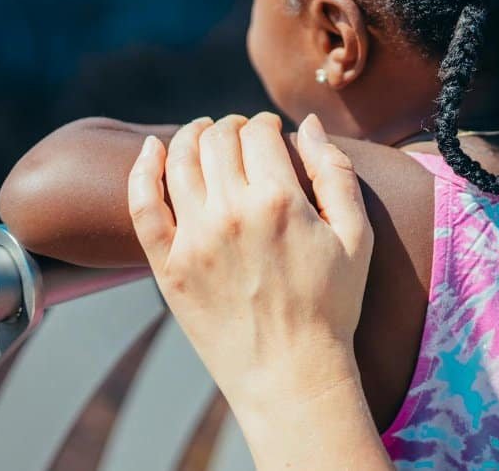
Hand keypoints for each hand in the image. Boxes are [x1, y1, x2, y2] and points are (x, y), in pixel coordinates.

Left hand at [127, 112, 388, 467]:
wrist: (291, 375)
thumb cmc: (332, 306)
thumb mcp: (356, 237)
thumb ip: (335, 173)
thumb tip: (307, 124)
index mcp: (280, 200)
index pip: (259, 133)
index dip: (266, 123)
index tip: (271, 130)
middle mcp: (231, 212)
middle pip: (218, 140)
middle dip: (231, 126)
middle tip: (240, 134)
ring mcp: (194, 239)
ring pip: (179, 160)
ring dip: (191, 135)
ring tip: (201, 133)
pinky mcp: (168, 266)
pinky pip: (142, 205)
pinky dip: (142, 169)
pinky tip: (151, 148)